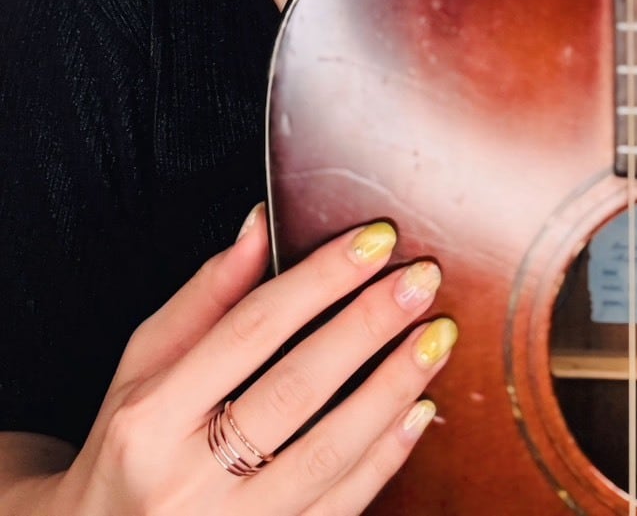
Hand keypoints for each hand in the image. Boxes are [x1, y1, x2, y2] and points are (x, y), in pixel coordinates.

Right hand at [41, 209, 452, 515]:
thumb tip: (261, 223)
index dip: (318, 279)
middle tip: (421, 279)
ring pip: (329, 452)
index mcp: (148, 419)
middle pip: (296, 389)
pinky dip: (386, 456)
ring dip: (392, 388)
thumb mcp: (142, 366)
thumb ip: (206, 295)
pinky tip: (419, 409)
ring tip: (435, 336)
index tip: (374, 240)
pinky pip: (342, 506)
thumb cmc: (128, 447)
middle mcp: (185, 480)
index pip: (249, 331)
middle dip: (368, 326)